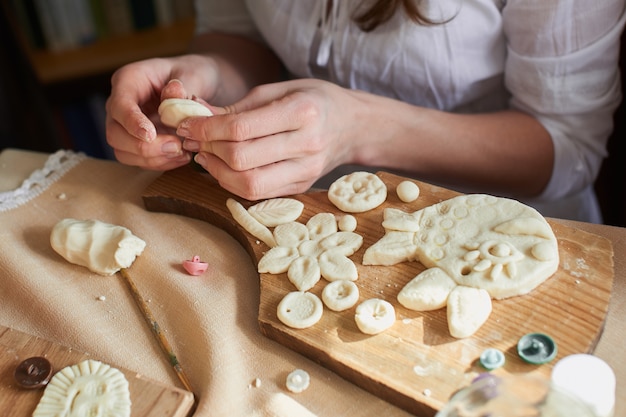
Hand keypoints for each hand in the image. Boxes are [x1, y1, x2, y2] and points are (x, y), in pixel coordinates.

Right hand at [105, 55, 216, 170]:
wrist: (199, 86)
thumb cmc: (193, 74)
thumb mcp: (194, 74)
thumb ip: (184, 85)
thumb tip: (173, 94)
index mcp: (129, 80)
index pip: (120, 105)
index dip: (132, 122)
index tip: (150, 134)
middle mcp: (121, 104)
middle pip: (115, 133)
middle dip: (143, 147)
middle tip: (176, 147)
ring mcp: (126, 126)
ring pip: (124, 152)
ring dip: (153, 159)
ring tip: (183, 153)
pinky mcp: (137, 142)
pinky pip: (139, 160)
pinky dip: (160, 163)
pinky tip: (182, 157)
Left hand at [179, 79, 366, 199]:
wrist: (354, 127)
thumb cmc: (316, 101)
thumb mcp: (281, 89)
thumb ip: (240, 106)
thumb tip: (197, 115)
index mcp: (303, 112)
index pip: (242, 128)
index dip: (206, 128)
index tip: (187, 124)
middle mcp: (307, 145)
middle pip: (241, 158)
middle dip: (208, 148)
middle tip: (194, 138)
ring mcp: (306, 172)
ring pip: (248, 184)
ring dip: (217, 171)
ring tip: (206, 154)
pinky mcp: (301, 188)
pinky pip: (258, 193)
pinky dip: (232, 182)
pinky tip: (224, 167)